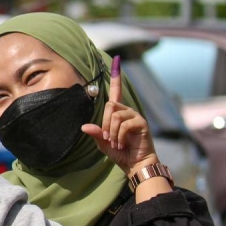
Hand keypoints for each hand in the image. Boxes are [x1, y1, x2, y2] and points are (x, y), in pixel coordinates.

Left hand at [81, 56, 158, 174]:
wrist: (134, 164)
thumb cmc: (120, 152)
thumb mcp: (103, 143)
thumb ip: (96, 133)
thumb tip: (84, 126)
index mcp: (118, 113)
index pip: (116, 91)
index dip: (116, 76)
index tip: (116, 60)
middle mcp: (127, 111)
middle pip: (110, 104)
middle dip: (105, 122)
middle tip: (107, 137)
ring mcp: (135, 116)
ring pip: (115, 114)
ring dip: (111, 130)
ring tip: (115, 142)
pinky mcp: (141, 123)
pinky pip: (124, 123)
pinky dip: (119, 135)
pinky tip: (121, 143)